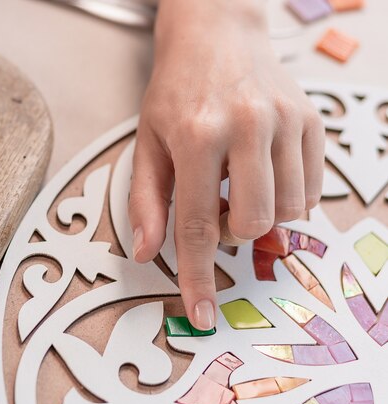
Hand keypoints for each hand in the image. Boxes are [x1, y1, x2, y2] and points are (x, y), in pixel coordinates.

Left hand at [129, 0, 324, 329]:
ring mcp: (285, 122)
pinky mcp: (312, 120)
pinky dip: (286, 198)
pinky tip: (262, 172)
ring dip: (260, 215)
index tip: (203, 314)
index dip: (198, 277)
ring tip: (238, 184)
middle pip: (251, 224)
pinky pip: (311, 190)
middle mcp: (246, 125)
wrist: (216, 35)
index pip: (195, 225)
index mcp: (197, 133)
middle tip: (214, 205)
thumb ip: (146, 200)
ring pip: (287, 212)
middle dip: (231, 233)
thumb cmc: (175, 91)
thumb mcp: (147, 142)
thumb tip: (146, 252)